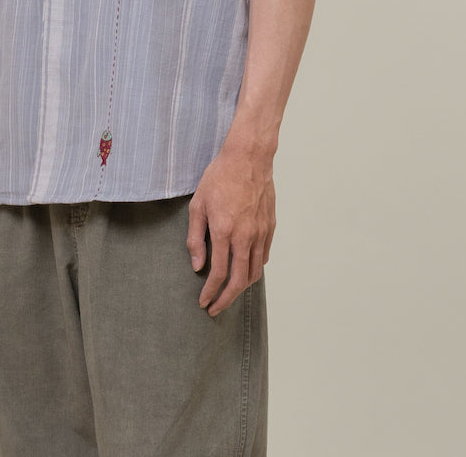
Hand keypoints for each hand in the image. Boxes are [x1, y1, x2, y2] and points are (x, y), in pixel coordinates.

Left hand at [186, 145, 275, 316]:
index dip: (210, 292)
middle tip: (216, 308)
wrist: (248, 158)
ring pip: (255, 272)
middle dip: (226, 299)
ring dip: (242, 288)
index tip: (204, 302)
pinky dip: (254, 269)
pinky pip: (264, 256)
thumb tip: (197, 265)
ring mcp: (260, 232)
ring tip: (230, 292)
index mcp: (224, 231)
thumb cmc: (219, 177)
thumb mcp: (198, 204)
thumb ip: (196, 237)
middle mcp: (245, 236)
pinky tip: (245, 270)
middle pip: (239, 281)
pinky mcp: (270, 227)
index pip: (218, 273)